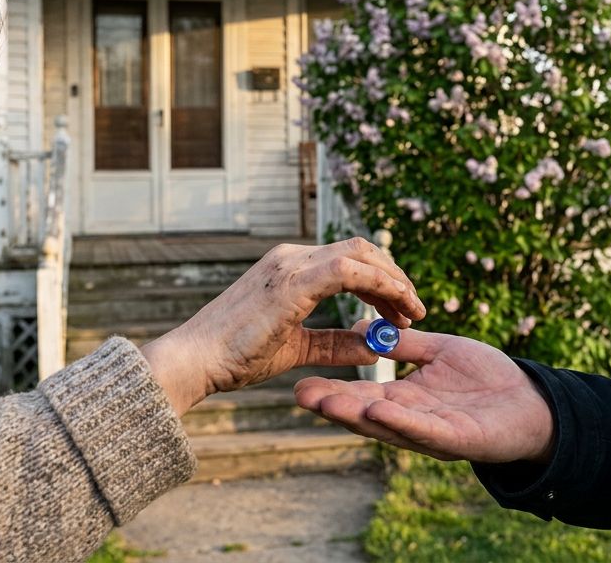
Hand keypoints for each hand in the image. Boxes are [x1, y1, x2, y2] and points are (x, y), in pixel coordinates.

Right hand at [140, 238, 425, 413]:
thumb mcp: (297, 348)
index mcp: (291, 268)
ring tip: (411, 312)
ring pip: (361, 254)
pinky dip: (378, 286)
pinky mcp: (291, 281)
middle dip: (395, 277)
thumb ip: (336, 344)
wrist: (196, 361)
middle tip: (414, 311)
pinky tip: (392, 310)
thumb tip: (375, 345)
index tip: (401, 311)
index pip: (351, 258)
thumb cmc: (237, 356)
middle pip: (362, 249)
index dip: (383, 281)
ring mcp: (291, 265)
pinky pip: (348, 270)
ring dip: (393, 281)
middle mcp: (292, 257)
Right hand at [294, 327, 553, 462]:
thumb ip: (404, 345)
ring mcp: (434, 433)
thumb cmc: (487, 378)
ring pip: (390, 426)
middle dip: (335, 407)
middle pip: (367, 416)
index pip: (363, 397)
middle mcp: (413, 420)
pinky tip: (379, 409)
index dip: (334, 392)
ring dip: (358, 416)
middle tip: (301, 395)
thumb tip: (363, 327)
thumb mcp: (439, 351)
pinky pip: (427, 431)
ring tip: (327, 403)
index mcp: (406, 399)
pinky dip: (402, 421)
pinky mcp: (459, 439)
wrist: (531, 401)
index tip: (300, 383)